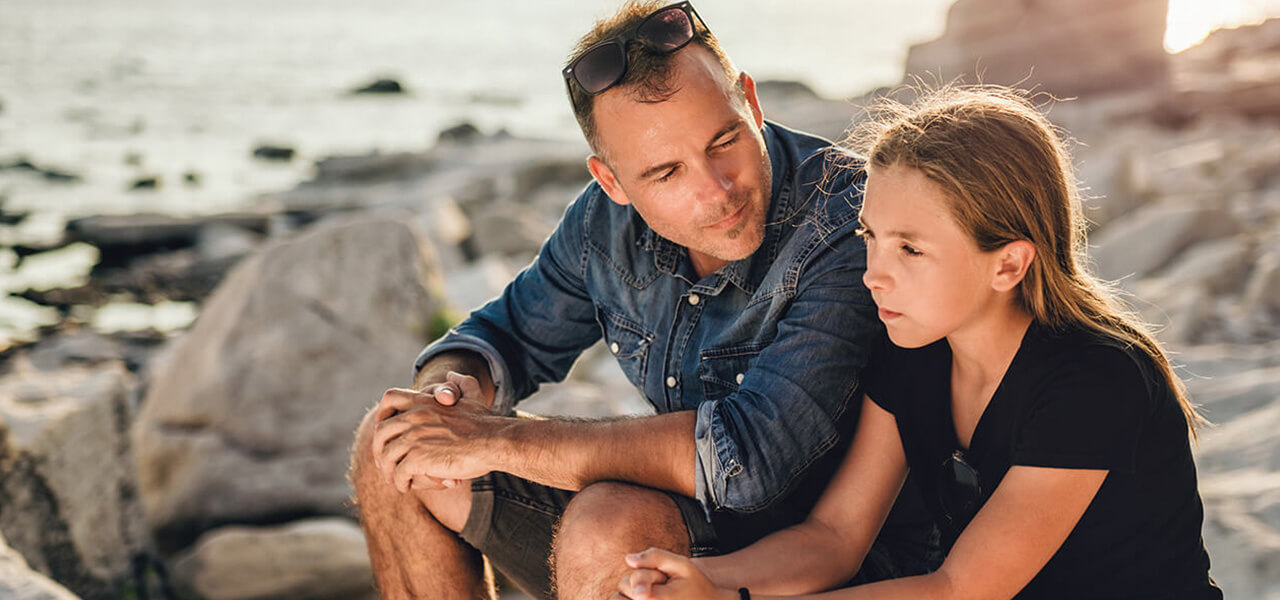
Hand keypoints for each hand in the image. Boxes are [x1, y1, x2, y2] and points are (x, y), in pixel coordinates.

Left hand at [370, 374, 495, 491]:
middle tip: (384, 462)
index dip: (382, 414)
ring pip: (387, 456)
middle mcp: (414, 416)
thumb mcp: (472, 395)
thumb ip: (460, 383)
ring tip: (395, 479)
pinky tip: (406, 486)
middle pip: (381, 432)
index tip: (385, 430)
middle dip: (379, 449)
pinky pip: (399, 472)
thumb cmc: (486, 423)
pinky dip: (400, 481)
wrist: (495, 441)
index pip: (389, 399)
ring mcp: (414, 437)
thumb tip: (452, 375)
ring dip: (388, 470)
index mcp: (423, 401)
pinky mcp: (419, 458)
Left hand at [618, 549, 732, 599]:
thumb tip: (628, 559)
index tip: (664, 580)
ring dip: (631, 593)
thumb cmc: (694, 586)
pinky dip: (628, 598)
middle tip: (664, 587)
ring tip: (654, 596)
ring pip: (617, 598)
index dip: (649, 574)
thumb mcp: (682, 565)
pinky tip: (645, 596)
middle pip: (624, 586)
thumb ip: (655, 557)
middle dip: (641, 582)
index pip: (634, 581)